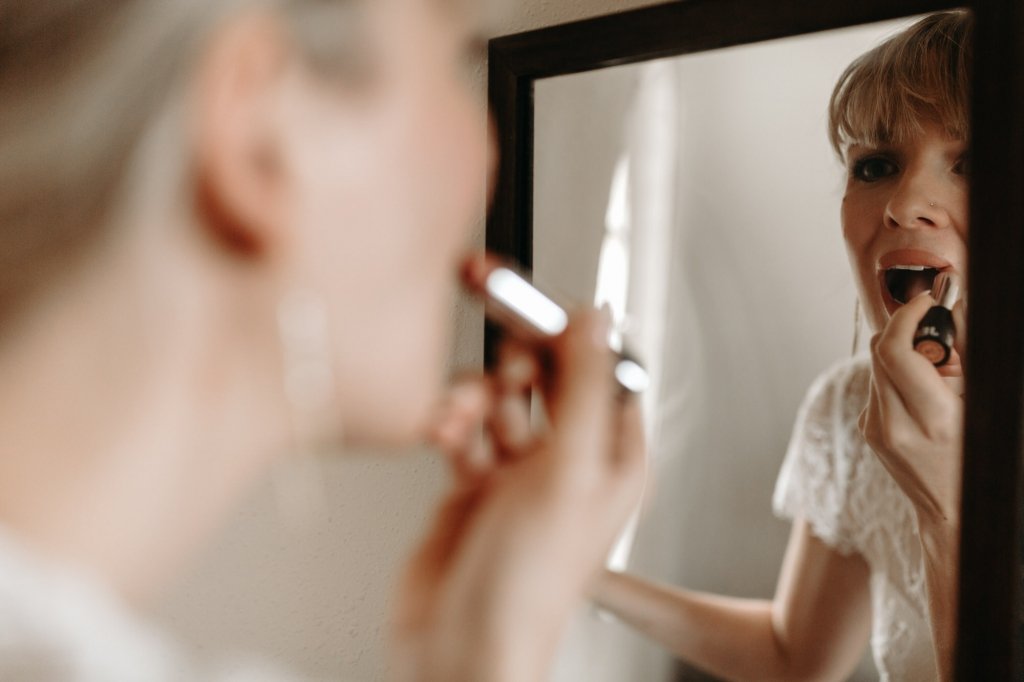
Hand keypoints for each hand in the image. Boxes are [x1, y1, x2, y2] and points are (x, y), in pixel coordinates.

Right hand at [391, 311, 646, 681]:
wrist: (458, 643)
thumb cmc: (527, 586)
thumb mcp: (568, 470)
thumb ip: (583, 387)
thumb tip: (598, 319)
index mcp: (613, 457)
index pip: (603, 371)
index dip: (573, 337)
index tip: (539, 311)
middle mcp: (570, 460)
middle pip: (547, 376)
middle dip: (517, 365)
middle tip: (500, 370)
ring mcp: (520, 470)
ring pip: (499, 397)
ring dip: (475, 398)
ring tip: (464, 418)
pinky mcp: (474, 480)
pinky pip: (464, 425)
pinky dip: (450, 425)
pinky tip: (445, 437)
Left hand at [858, 291, 966, 528]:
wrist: (956, 513)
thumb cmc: (982, 460)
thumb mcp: (985, 405)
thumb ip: (966, 358)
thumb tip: (952, 309)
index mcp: (931, 419)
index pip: (895, 350)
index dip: (906, 316)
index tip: (926, 302)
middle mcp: (894, 425)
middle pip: (880, 351)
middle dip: (907, 331)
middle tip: (940, 339)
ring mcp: (875, 429)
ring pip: (877, 366)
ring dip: (904, 354)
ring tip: (939, 375)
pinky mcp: (868, 430)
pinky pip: (878, 387)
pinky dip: (898, 377)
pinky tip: (923, 394)